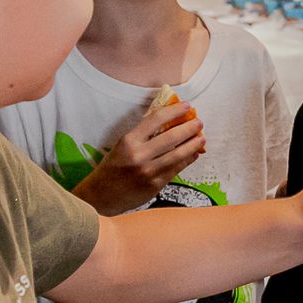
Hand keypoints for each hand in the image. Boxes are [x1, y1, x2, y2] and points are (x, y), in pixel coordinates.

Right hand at [74, 103, 206, 214]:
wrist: (100, 196)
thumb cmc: (112, 168)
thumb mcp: (122, 146)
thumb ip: (143, 135)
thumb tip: (169, 121)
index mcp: (129, 141)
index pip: (156, 119)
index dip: (174, 111)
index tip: (186, 106)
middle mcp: (139, 155)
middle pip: (171, 137)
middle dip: (189, 128)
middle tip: (199, 123)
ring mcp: (148, 171)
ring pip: (178, 154)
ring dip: (193, 145)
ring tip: (201, 138)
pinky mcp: (155, 185)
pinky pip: (176, 169)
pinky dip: (187, 160)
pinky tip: (193, 154)